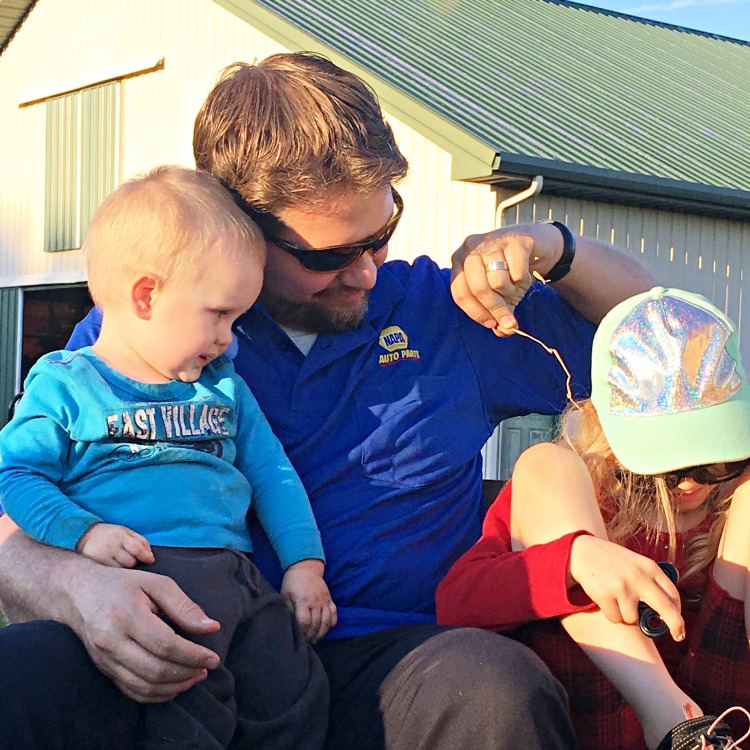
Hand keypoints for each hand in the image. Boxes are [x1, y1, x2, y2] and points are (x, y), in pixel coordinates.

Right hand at [68, 563, 221, 701]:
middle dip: (186, 674)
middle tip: (206, 669)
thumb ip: (184, 606)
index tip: (213, 658)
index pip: (165, 645)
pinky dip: (155, 694)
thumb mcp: (156, 583)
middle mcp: (112, 642)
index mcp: (127, 616)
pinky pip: (131, 691)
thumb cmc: (123, 585)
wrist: (79, 593)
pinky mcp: (103, 669)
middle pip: (154, 670)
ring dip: (174, 687)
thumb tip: (211, 628)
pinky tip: (173, 686)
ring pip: (143, 686)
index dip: (192, 655)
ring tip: (194, 677)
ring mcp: (104, 659)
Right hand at [77, 523, 154, 567]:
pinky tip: (111, 568)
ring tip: (118, 562)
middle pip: (130, 562)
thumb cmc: (111, 535)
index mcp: (120, 535)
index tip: (150, 560)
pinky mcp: (94, 566)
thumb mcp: (127, 532)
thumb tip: (151, 558)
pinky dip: (114, 574)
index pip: (136, 548)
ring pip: (121, 570)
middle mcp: (110, 546)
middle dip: (133, 562)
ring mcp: (100, 557)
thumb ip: (141, 542)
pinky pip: (111, 574)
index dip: (146, 556)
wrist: (84, 535)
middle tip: (128, 558)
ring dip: (123, 569)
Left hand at [281, 559, 336, 642]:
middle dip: (311, 635)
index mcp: (303, 601)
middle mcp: (316, 602)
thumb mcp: (285, 595)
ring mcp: (324, 600)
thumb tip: (290, 623)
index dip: (303, 632)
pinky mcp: (329, 599)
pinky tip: (325, 628)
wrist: (306, 567)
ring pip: (327, 621)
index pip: (305, 622)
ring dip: (322, 632)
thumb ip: (288, 609)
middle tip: (306, 641)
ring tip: (316, 639)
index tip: (299, 637)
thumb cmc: (292, 582)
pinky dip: (331, 623)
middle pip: (316, 624)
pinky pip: (334, 614)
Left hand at [450, 222, 562, 334]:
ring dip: (511, 292)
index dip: (476, 313)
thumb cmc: (509, 270)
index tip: (491, 324)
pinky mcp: (515, 240)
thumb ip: (499, 315)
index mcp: (459, 261)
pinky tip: (524, 274)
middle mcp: (471, 248)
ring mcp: (492, 241)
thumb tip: (502, 331)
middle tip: (508, 318)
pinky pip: (517, 272)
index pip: (460, 293)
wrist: (534, 243)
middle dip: (495, 308)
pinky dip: (523, 280)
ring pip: (498, 281)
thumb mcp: (501, 295)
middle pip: (478, 288)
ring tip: (515, 286)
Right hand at [569, 535, 684, 640]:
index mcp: (649, 567)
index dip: (678, 612)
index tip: (679, 624)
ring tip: (617, 600)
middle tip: (678, 636)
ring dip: (626, 616)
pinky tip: (605, 600)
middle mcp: (638, 577)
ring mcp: (621, 586)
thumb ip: (651, 581)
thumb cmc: (613, 561)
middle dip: (675, 626)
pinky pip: (615, 618)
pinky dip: (611, 614)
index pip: (673, 594)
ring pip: (633, 619)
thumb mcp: (636, 563)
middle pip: (666, 608)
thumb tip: (667, 612)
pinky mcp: (605, 594)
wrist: (583, 551)